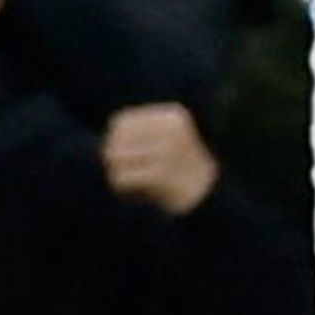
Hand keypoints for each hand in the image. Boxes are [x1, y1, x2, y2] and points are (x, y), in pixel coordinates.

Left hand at [102, 103, 219, 215]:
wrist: (208, 196)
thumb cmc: (179, 169)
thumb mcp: (165, 142)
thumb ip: (140, 136)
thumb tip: (106, 143)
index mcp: (172, 117)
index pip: (122, 122)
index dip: (114, 141)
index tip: (120, 158)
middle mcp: (170, 130)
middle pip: (117, 140)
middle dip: (114, 159)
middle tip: (122, 174)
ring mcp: (167, 151)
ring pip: (117, 158)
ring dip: (117, 174)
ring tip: (130, 185)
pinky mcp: (161, 174)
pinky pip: (122, 178)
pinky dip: (123, 188)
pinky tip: (135, 195)